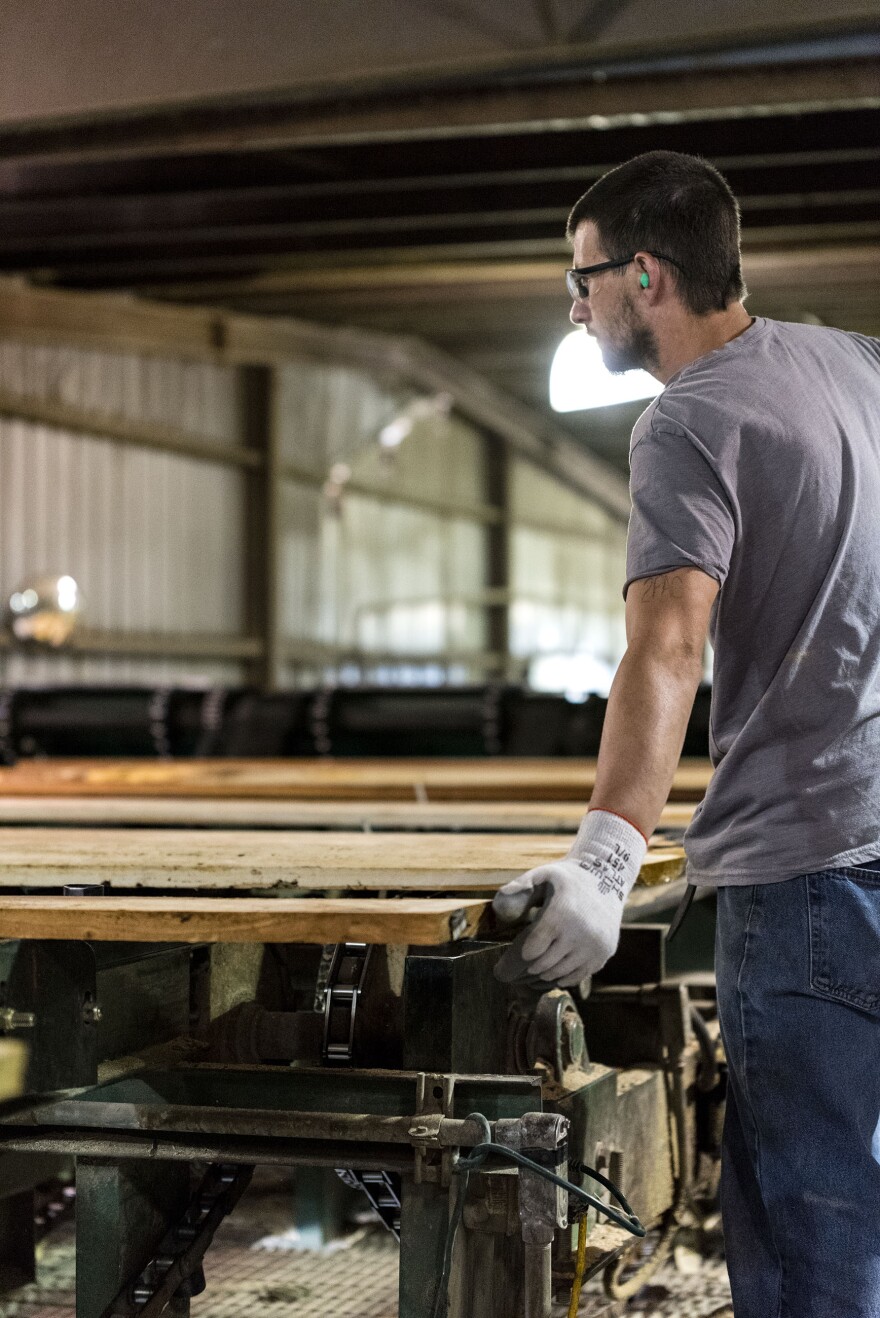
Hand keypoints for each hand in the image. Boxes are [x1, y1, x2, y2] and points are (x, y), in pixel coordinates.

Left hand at [492, 810, 646, 985]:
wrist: (606, 878)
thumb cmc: (567, 879)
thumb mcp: (542, 875)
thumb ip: (519, 888)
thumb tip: (498, 905)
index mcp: (561, 914)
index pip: (534, 949)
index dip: (524, 952)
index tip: (522, 950)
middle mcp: (580, 933)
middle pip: (546, 964)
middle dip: (533, 965)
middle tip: (527, 962)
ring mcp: (594, 946)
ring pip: (562, 973)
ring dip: (547, 972)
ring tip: (539, 966)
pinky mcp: (604, 953)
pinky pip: (579, 975)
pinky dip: (565, 976)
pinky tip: (557, 969)